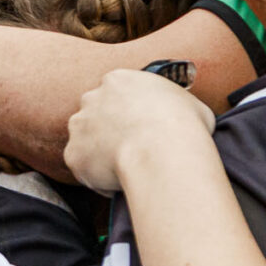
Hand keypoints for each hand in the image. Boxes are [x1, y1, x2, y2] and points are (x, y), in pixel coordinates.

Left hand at [63, 67, 215, 193]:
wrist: (162, 150)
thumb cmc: (184, 127)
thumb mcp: (192, 105)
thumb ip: (179, 108)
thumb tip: (189, 119)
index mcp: (119, 80)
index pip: (116, 93)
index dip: (127, 113)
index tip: (138, 128)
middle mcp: (93, 97)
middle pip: (95, 114)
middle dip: (108, 130)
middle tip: (130, 150)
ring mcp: (79, 125)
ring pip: (85, 140)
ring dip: (99, 154)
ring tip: (124, 170)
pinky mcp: (73, 154)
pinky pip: (83, 168)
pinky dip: (96, 179)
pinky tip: (118, 185)